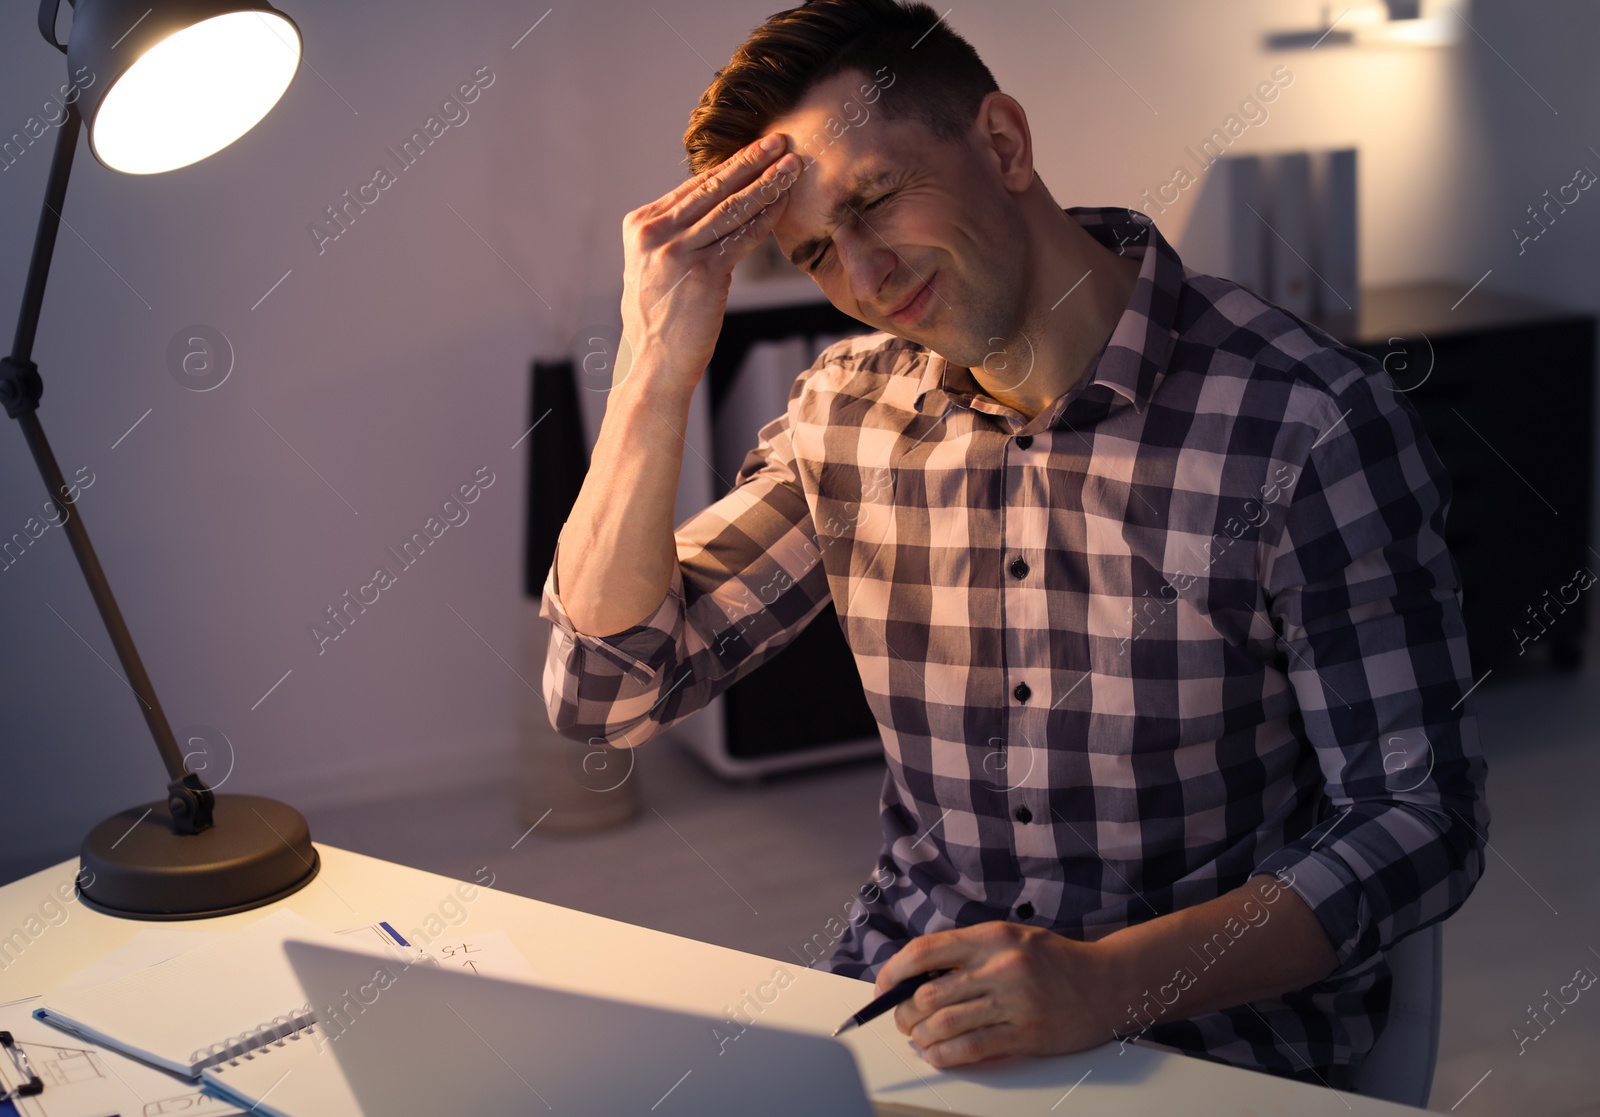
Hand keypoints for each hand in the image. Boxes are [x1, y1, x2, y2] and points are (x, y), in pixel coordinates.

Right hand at [615, 134, 802, 394]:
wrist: (654, 363)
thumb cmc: (661, 318)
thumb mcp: (655, 267)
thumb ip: (676, 234)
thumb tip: (716, 207)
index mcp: (641, 225)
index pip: (693, 188)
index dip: (728, 165)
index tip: (755, 149)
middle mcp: (654, 233)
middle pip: (712, 189)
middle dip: (750, 162)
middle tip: (779, 141)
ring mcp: (676, 252)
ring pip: (731, 209)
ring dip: (766, 184)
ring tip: (792, 165)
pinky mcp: (701, 273)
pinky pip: (741, 238)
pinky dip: (766, 219)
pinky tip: (785, 203)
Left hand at [875, 921, 1119, 1067]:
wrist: (1108, 984)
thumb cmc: (1055, 961)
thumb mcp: (1012, 938)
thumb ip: (970, 952)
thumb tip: (918, 976)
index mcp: (992, 937)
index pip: (925, 951)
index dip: (894, 971)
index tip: (882, 987)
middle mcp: (1000, 967)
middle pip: (928, 993)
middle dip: (904, 1013)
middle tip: (901, 1021)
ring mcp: (1013, 1002)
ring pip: (944, 1023)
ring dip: (920, 1037)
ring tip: (918, 1039)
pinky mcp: (1025, 1034)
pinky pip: (970, 1048)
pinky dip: (944, 1055)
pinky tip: (937, 1055)